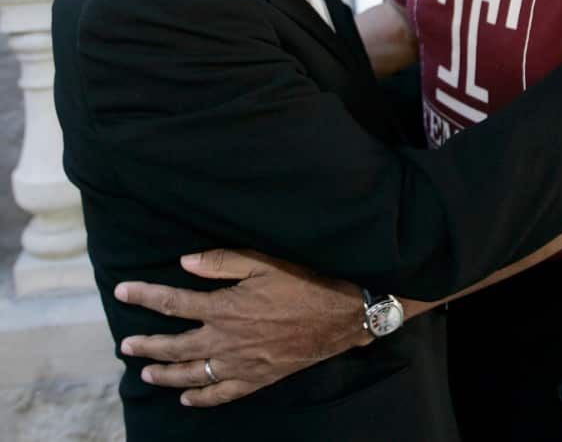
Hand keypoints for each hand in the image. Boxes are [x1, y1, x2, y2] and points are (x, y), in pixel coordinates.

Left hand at [114, 249, 370, 406]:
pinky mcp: (256, 378)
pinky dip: (200, 399)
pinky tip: (186, 399)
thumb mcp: (263, 262)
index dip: (145, 295)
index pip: (173, 302)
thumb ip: (222, 262)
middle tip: (125, 344)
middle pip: (175, 345)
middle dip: (146, 344)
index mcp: (224, 307)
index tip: (122, 291)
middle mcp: (225, 339)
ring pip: (191, 374)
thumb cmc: (302, 281)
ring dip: (165, 372)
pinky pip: (220, 395)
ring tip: (146, 371)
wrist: (339, 314)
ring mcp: (239, 363)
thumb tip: (184, 263)